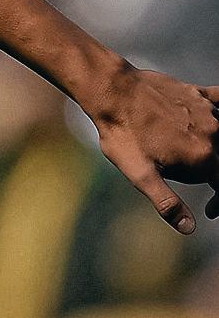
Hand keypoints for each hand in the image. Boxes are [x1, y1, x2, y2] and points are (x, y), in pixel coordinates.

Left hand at [90, 64, 218, 233]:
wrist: (111, 89)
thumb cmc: (123, 133)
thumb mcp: (139, 174)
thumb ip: (167, 202)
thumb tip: (189, 228)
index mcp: (202, 156)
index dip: (218, 202)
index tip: (209, 210)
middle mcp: (211, 132)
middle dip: (213, 175)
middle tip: (194, 183)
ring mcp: (205, 110)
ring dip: (215, 149)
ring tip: (194, 158)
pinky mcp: (196, 93)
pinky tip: (216, 120)